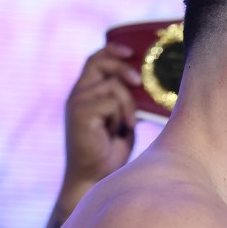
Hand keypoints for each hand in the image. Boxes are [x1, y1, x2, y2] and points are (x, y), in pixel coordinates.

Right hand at [57, 43, 140, 212]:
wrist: (95, 177)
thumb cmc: (110, 150)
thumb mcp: (123, 120)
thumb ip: (128, 101)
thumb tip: (149, 85)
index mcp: (86, 93)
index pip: (95, 60)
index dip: (112, 50)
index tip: (131, 51)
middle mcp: (78, 95)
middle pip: (99, 63)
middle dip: (123, 68)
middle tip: (138, 81)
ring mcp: (77, 104)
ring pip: (111, 86)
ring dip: (126, 105)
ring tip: (126, 125)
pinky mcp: (80, 114)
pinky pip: (110, 101)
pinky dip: (120, 115)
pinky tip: (120, 131)